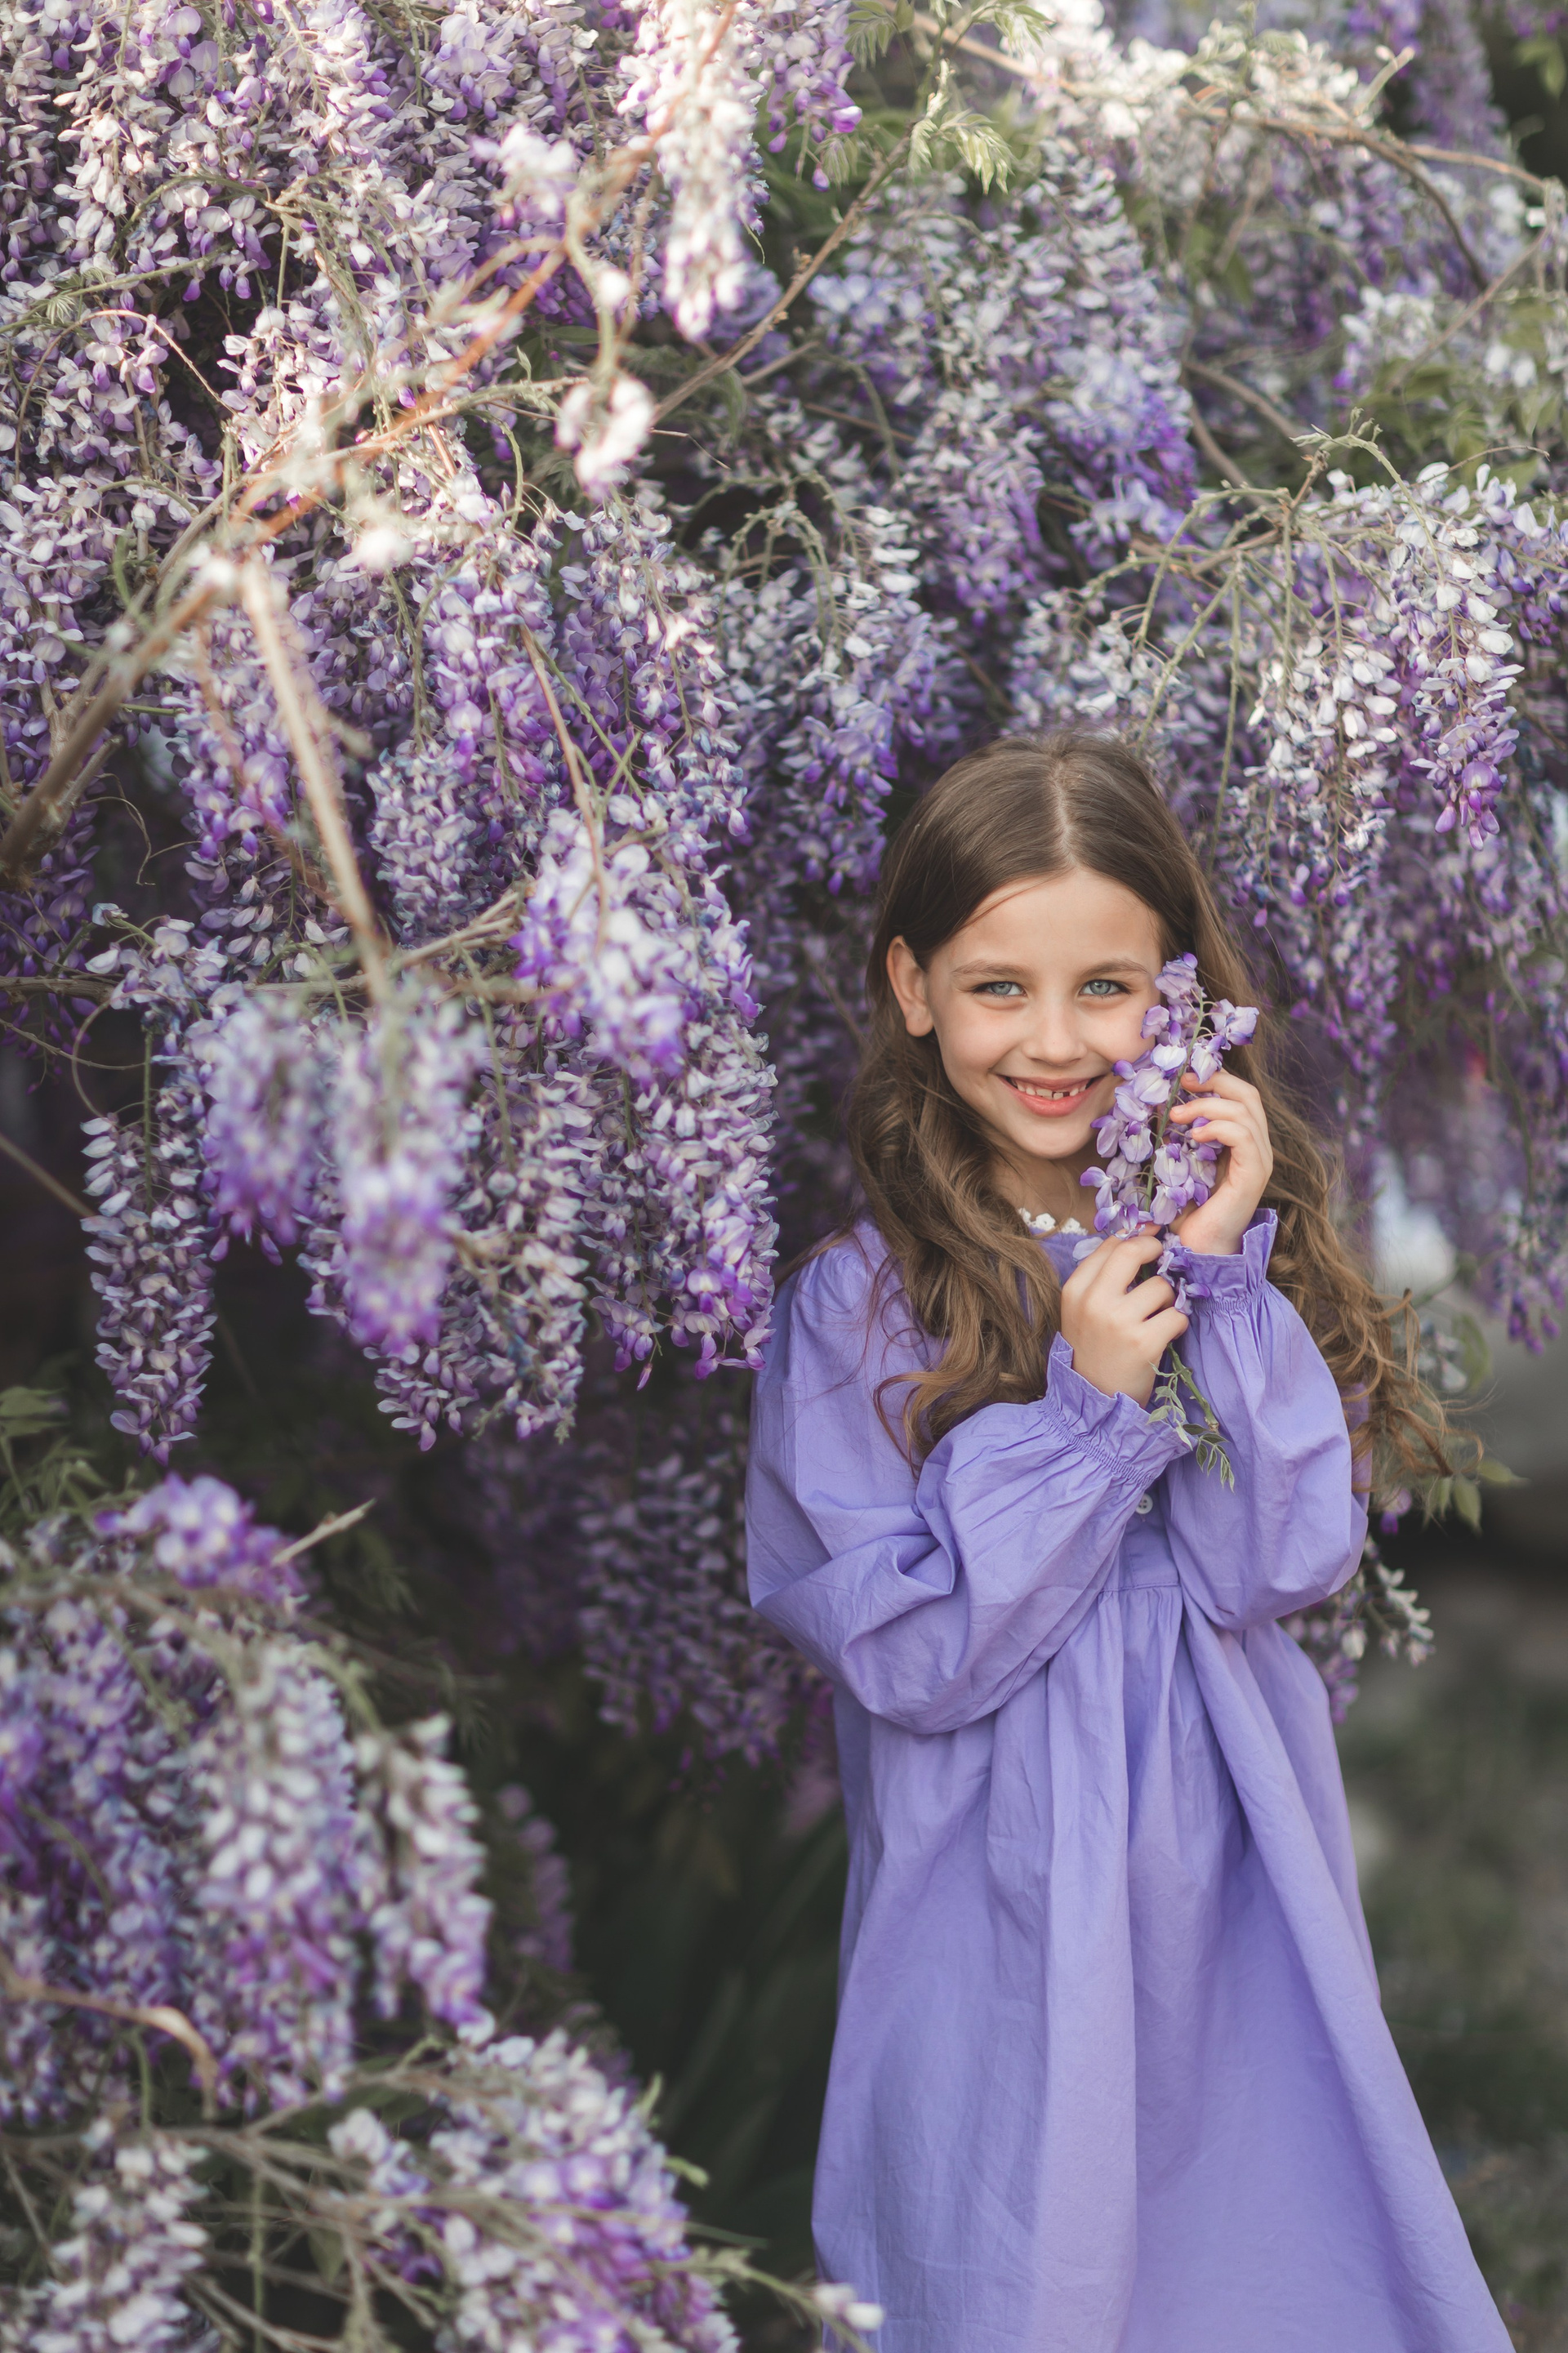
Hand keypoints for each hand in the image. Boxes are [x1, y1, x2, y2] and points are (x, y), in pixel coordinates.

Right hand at [1059, 1234, 1188, 1407]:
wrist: (1092, 1401)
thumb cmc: (1092, 1352)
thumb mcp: (1081, 1312)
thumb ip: (1100, 1279)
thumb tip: (1134, 1239)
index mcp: (1074, 1290)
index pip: (1109, 1245)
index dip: (1136, 1237)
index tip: (1151, 1238)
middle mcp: (1094, 1301)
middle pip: (1132, 1251)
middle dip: (1155, 1250)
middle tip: (1164, 1260)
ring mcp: (1118, 1321)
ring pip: (1162, 1287)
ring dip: (1168, 1300)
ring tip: (1157, 1317)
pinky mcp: (1144, 1342)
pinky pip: (1177, 1316)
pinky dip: (1177, 1325)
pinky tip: (1164, 1336)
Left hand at [1165, 1067, 1272, 1255]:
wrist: (1197, 1249)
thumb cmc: (1185, 1210)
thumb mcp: (1179, 1164)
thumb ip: (1177, 1137)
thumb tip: (1157, 1106)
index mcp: (1242, 1142)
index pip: (1239, 1095)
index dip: (1214, 1079)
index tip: (1182, 1078)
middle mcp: (1257, 1148)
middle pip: (1248, 1095)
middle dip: (1214, 1082)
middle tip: (1181, 1084)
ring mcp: (1259, 1161)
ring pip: (1245, 1111)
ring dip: (1206, 1106)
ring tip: (1176, 1116)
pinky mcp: (1254, 1176)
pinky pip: (1245, 1137)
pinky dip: (1218, 1127)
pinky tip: (1193, 1136)